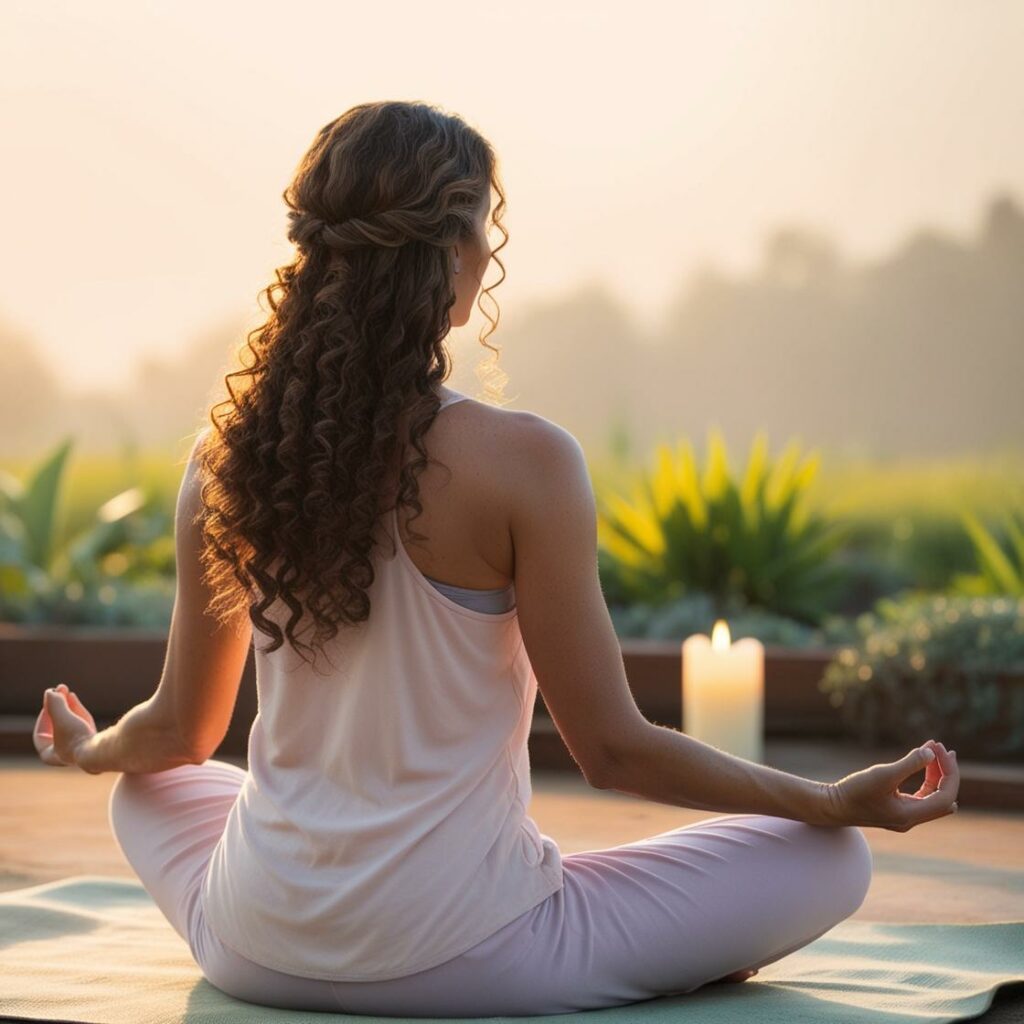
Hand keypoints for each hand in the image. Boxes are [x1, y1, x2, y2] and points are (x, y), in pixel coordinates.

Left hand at [33, 683, 96, 767]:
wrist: (101, 749)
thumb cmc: (77, 737)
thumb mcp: (61, 718)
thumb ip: (54, 704)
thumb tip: (50, 692)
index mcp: (49, 755)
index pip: (41, 733)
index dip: (44, 715)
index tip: (50, 701)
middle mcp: (63, 754)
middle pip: (55, 727)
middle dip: (57, 707)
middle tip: (59, 690)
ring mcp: (79, 749)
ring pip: (69, 724)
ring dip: (66, 706)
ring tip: (67, 691)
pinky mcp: (92, 741)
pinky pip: (81, 724)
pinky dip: (76, 711)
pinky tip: (73, 697)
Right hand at [822, 739, 958, 831]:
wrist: (831, 807)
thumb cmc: (854, 791)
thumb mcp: (882, 774)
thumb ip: (908, 764)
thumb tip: (932, 753)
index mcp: (910, 815)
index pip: (944, 796)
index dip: (948, 772)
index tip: (939, 748)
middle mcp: (911, 819)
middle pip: (943, 798)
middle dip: (946, 772)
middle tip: (941, 747)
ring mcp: (904, 816)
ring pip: (933, 797)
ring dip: (936, 775)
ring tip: (934, 752)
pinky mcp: (896, 810)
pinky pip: (921, 797)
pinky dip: (926, 780)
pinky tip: (923, 766)